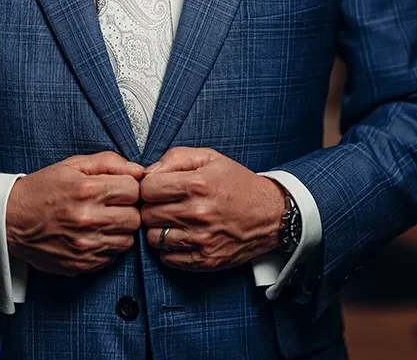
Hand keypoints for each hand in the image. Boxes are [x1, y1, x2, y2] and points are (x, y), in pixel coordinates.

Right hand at [6, 151, 144, 275]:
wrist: (11, 220)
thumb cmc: (43, 188)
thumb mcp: (73, 165)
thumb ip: (109, 162)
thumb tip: (139, 170)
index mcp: (88, 190)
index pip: (134, 190)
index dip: (129, 186)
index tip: (119, 187)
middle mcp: (89, 219)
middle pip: (135, 218)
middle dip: (129, 209)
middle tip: (114, 204)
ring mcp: (86, 245)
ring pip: (127, 240)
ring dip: (121, 229)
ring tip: (104, 219)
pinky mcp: (82, 264)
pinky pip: (113, 257)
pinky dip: (108, 245)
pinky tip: (94, 234)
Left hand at [140, 147, 285, 270]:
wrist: (269, 214)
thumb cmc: (237, 183)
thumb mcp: (208, 157)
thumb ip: (174, 158)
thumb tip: (147, 172)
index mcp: (198, 184)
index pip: (148, 189)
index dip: (147, 186)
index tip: (155, 187)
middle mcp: (198, 214)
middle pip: (147, 214)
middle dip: (150, 207)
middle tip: (161, 203)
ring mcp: (201, 240)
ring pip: (153, 238)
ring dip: (157, 228)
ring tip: (169, 219)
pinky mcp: (205, 260)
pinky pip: (167, 258)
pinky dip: (167, 248)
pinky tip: (179, 235)